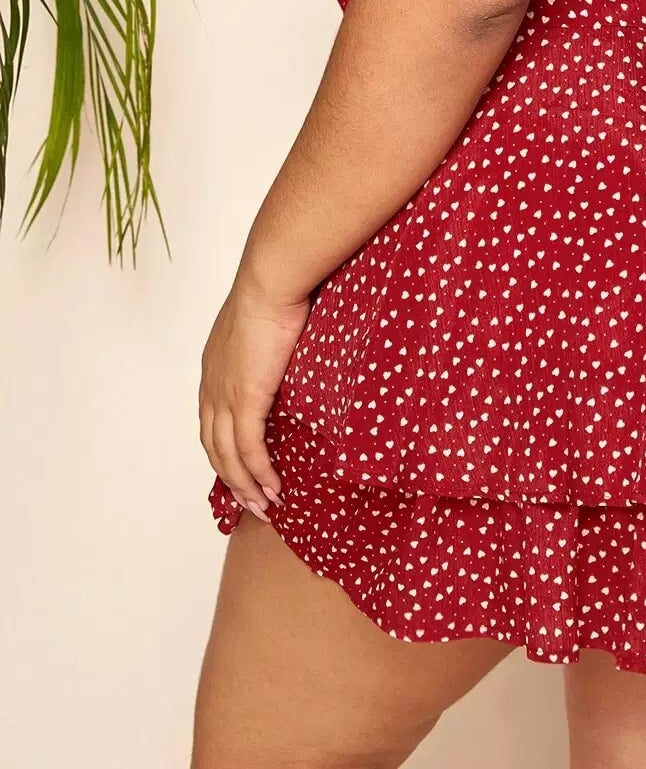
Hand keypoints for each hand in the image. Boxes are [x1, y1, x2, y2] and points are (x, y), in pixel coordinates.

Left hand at [198, 273, 308, 522]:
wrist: (271, 280)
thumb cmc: (277, 287)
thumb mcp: (267, 319)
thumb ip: (271, 341)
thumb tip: (293, 345)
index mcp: (214, 367)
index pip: (212, 420)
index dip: (224, 449)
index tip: (241, 468)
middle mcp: (212, 387)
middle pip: (214, 447)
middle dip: (232, 479)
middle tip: (251, 501)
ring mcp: (226, 395)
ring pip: (228, 457)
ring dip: (246, 486)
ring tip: (265, 506)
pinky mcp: (246, 400)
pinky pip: (249, 450)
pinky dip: (259, 474)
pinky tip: (273, 489)